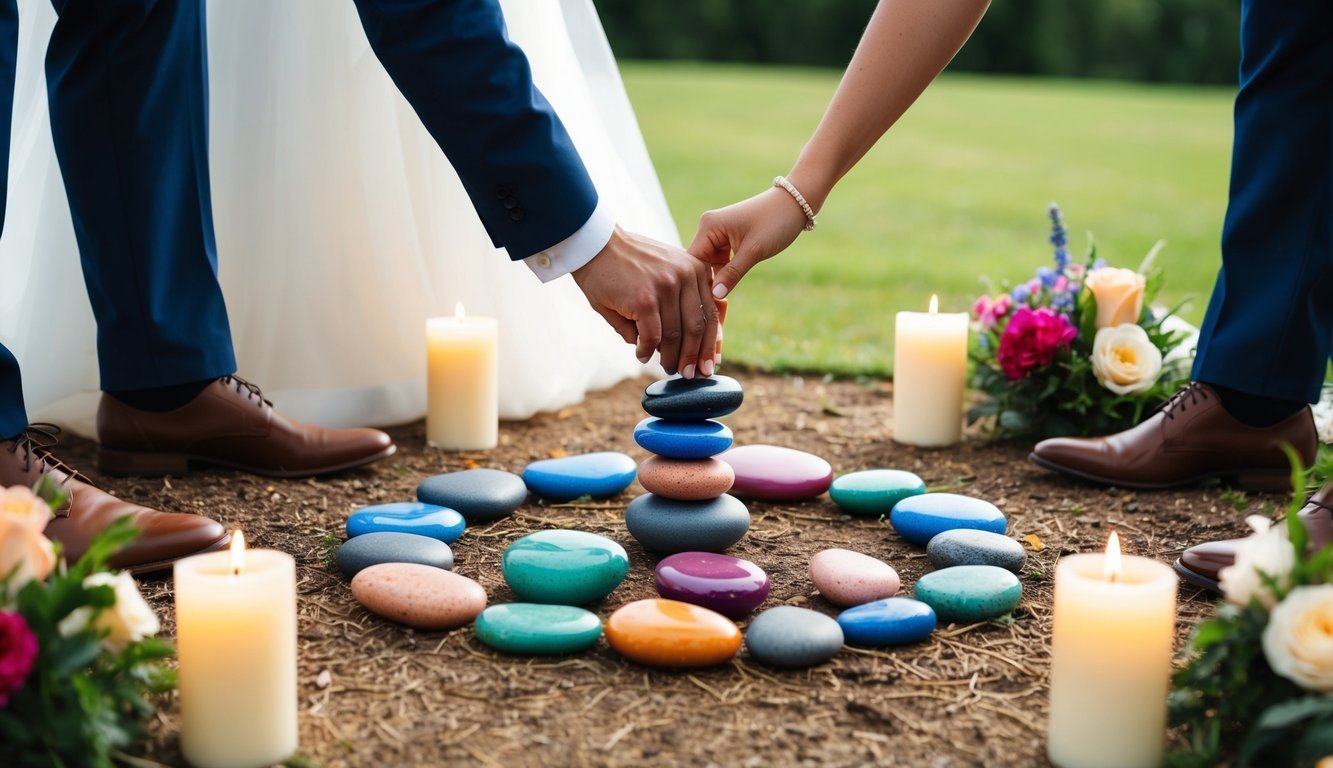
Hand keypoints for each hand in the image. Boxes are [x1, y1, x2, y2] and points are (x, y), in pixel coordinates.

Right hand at [572, 226, 719, 377]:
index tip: (708, 363)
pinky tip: (642, 354)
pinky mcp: (644, 300)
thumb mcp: (662, 274)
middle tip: (689, 374)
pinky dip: (647, 351)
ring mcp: (665, 288)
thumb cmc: (626, 263)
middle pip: (697, 327)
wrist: (595, 245)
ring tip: (667, 368)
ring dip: (671, 358)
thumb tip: (680, 345)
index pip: (710, 313)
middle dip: (694, 357)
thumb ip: (677, 303)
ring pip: (676, 335)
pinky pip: (652, 337)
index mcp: (695, 269)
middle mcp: (685, 276)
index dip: (711, 343)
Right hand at [687, 187, 807, 298]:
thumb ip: (732, 274)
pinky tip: (729, 287)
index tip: (703, 305)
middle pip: (698, 263)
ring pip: (709, 263)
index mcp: (709, 226)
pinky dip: (724, 273)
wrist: (795, 204)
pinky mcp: (727, 237)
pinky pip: (719, 260)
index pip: (693, 260)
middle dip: (706, 283)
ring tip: (720, 301)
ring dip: (716, 280)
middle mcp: (708, 227)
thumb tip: (714, 296)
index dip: (697, 282)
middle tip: (714, 308)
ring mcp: (717, 232)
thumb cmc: (775, 222)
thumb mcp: (753, 251)